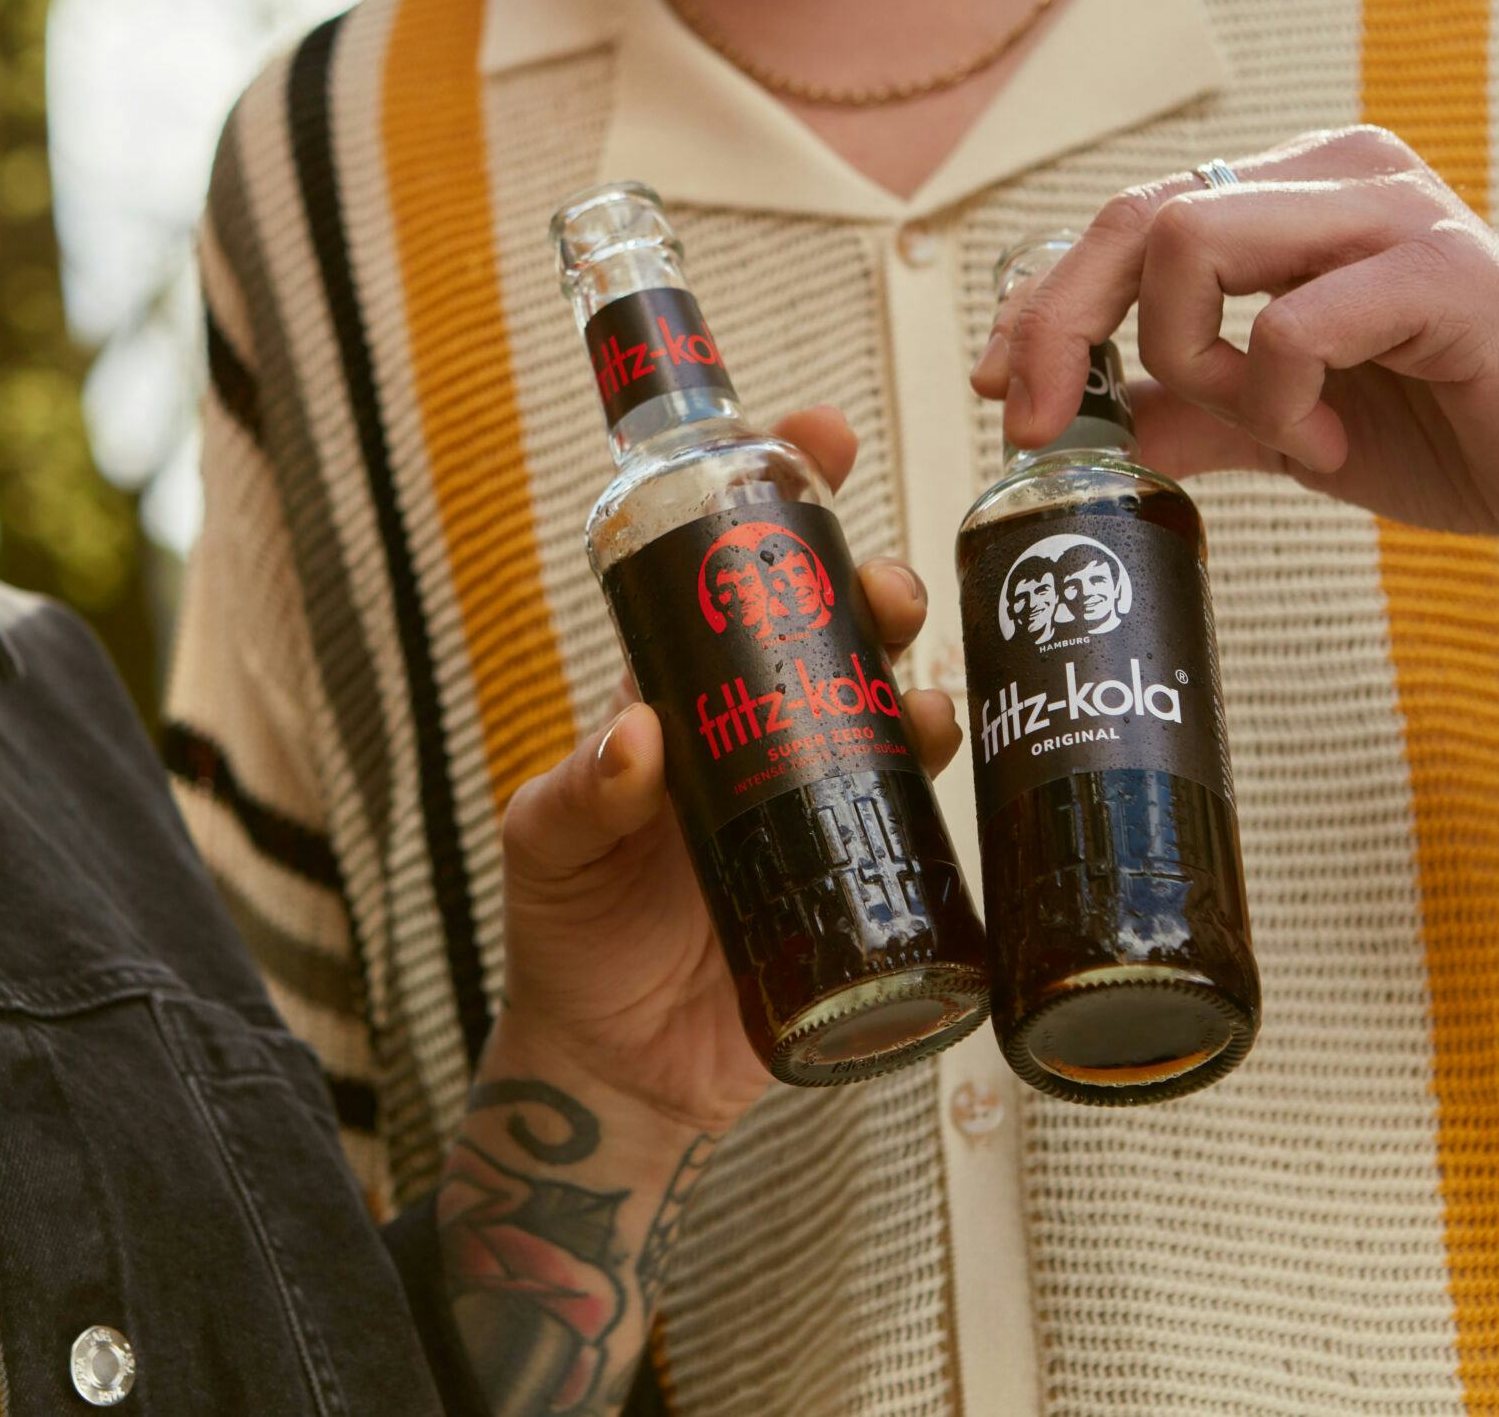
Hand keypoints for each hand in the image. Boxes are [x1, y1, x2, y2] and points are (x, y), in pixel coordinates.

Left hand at [488, 405, 961, 1141]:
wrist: (618, 1066)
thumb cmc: (569, 935)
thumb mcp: (546, 849)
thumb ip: (577, 797)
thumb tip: (634, 739)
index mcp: (684, 695)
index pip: (730, 572)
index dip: (775, 491)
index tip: (810, 433)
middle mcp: (762, 730)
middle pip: (837, 624)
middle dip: (872, 581)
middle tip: (882, 587)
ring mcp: (820, 798)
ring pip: (891, 703)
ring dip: (918, 673)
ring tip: (918, 692)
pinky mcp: (864, 873)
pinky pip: (922, 811)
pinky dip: (947, 772)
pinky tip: (952, 751)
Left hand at [969, 125, 1498, 587]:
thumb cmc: (1454, 440)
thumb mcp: (1289, 429)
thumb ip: (1195, 412)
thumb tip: (1085, 422)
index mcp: (1299, 193)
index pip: (1129, 221)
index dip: (1042, 303)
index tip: (996, 390)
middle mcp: (1340, 172)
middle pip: (1136, 214)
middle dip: (1060, 326)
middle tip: (1040, 424)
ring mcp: (1392, 209)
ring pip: (1192, 242)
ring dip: (1187, 359)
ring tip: (1258, 429)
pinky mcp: (1438, 271)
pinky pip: (1288, 326)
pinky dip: (1282, 406)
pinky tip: (1333, 450)